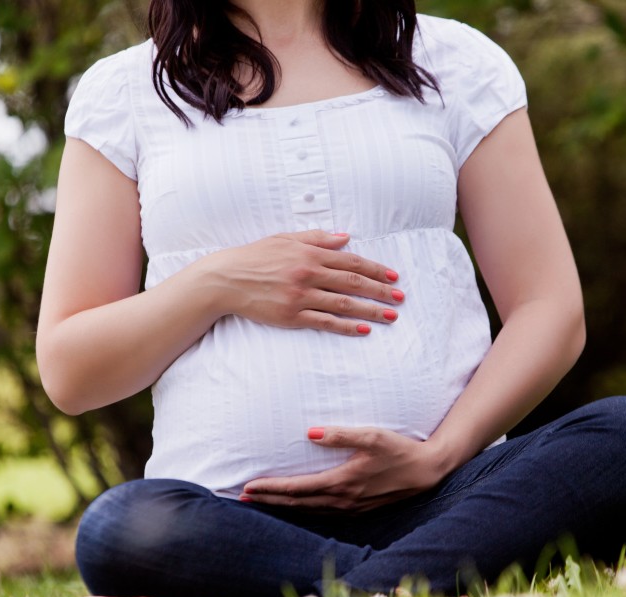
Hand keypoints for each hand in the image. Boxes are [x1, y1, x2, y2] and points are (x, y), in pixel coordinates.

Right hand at [203, 230, 404, 335]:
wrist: (225, 279)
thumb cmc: (255, 257)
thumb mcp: (285, 239)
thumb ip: (317, 238)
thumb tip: (346, 237)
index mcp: (308, 254)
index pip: (350, 261)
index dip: (375, 269)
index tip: (393, 277)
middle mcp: (307, 274)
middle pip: (352, 283)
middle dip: (380, 291)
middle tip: (400, 298)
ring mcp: (300, 297)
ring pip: (343, 304)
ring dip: (370, 311)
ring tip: (390, 316)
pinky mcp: (291, 316)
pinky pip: (324, 323)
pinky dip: (345, 327)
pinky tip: (363, 330)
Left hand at [241, 427, 449, 512]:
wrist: (427, 471)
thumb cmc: (400, 449)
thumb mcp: (373, 435)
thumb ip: (342, 434)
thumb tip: (310, 432)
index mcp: (343, 482)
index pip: (297, 488)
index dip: (272, 488)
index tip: (249, 486)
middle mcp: (343, 500)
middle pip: (297, 504)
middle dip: (269, 500)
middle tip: (243, 498)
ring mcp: (350, 508)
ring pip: (308, 511)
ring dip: (283, 507)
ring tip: (262, 502)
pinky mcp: (358, 510)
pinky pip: (322, 512)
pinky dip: (303, 509)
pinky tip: (296, 506)